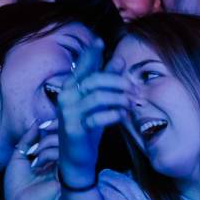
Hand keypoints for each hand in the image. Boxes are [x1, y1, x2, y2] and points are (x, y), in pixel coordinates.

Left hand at [4, 118, 61, 199]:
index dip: (53, 127)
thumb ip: (27, 139)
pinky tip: (37, 165)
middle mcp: (62, 164)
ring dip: (45, 145)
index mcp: (53, 160)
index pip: (60, 137)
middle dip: (48, 136)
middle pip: (65, 138)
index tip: (40, 126)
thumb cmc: (18, 188)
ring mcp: (67, 170)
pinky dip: (48, 154)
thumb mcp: (18, 157)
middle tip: (33, 146)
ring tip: (33, 156)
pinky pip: (64, 156)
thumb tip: (36, 123)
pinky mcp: (68, 176)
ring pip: (65, 145)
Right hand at [55, 38, 126, 189]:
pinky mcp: (74, 129)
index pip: (81, 66)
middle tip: (134, 89)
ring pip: (97, 98)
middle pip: (94, 80)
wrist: (76, 158)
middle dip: (117, 82)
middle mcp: (66, 96)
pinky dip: (113, 115)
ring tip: (132, 104)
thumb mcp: (98, 102)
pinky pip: (96, 118)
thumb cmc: (87, 127)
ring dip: (119, 99)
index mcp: (70, 87)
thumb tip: (119, 60)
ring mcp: (68, 113)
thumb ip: (106, 81)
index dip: (90, 53)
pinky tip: (123, 117)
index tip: (100, 41)